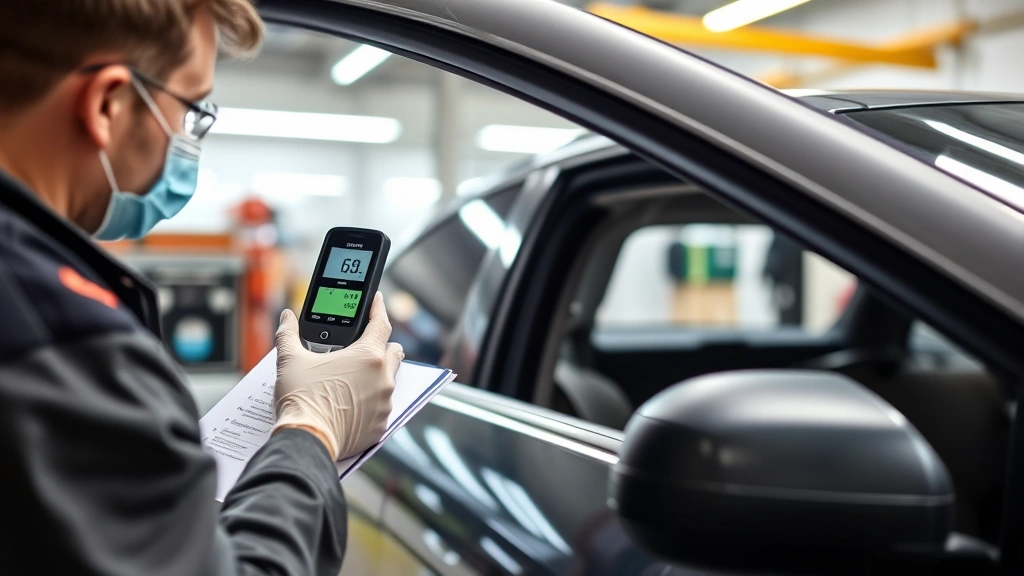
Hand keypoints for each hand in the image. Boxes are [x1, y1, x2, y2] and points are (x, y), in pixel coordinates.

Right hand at [271, 293, 402, 460]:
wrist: (306, 440)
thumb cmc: (301, 399)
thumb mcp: (290, 360)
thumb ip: (289, 334)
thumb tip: (286, 318)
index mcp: (368, 356)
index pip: (381, 323)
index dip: (378, 309)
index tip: (377, 301)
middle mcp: (383, 377)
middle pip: (393, 351)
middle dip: (382, 345)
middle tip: (363, 346)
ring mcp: (385, 403)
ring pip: (389, 380)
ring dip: (376, 375)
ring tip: (352, 377)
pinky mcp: (381, 426)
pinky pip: (382, 407)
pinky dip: (371, 402)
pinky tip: (352, 402)